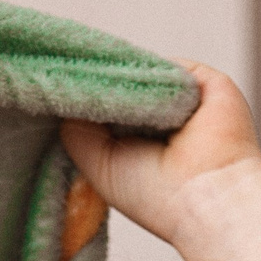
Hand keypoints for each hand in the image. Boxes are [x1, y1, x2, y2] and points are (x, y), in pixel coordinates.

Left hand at [60, 67, 260, 252]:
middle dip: (97, 81)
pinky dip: (144, 67)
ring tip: (89, 74)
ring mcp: (185, 101)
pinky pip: (165, 63)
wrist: (207, 196)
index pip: (109, 109)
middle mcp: (164, 121)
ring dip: (118, 73)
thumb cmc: (156, 197)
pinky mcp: (205, 82)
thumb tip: (60, 92)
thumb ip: (76, 130)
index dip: (85, 100)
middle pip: (123, 85)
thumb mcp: (99, 166)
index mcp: (141, 145)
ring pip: (142, 72)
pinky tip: (123, 76)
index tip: (53, 89)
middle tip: (60, 72)